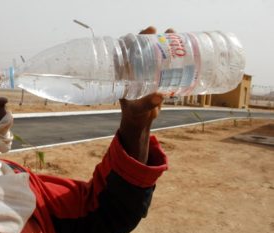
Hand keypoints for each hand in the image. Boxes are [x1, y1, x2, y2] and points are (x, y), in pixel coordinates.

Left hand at [117, 26, 173, 162]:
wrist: (140, 122)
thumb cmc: (133, 115)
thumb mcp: (138, 109)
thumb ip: (147, 104)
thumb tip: (160, 97)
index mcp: (125, 73)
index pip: (129, 50)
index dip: (138, 38)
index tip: (149, 32)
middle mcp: (135, 70)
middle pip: (144, 48)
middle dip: (156, 38)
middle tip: (168, 32)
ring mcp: (146, 73)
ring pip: (155, 54)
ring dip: (166, 44)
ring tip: (176, 35)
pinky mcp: (156, 78)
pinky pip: (164, 64)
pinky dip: (173, 58)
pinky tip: (184, 51)